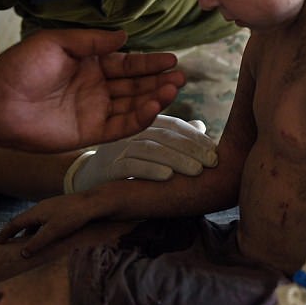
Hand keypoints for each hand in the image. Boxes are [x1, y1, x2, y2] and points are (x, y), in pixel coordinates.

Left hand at [0, 29, 183, 152]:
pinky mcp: (89, 133)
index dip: (150, 62)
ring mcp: (94, 111)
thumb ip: (92, 40)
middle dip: (158, 81)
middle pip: (135, 85)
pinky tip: (153, 108)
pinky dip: (138, 119)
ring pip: (132, 106)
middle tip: (180, 77)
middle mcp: (96, 88)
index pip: (127, 63)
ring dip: (154, 98)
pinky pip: (120, 127)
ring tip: (172, 90)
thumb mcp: (58, 42)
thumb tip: (125, 36)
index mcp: (90, 64)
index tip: (172, 60)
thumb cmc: (22, 67)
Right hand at [0, 192, 106, 256]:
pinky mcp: (60, 209)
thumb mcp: (53, 232)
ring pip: (34, 221)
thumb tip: (22, 254)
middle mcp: (41, 208)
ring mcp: (51, 207)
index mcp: (36, 212)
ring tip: (25, 244)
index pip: (15, 223)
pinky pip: (44, 220)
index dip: (6, 233)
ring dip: (28, 232)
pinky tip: (45, 236)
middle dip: (15, 232)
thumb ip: (37, 243)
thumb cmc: (73, 216)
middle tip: (8, 243)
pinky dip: (39, 230)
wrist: (93, 203)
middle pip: (23, 221)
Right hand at [65, 115, 216, 192]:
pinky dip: (150, 170)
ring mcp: (115, 148)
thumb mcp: (152, 149)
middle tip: (212, 162)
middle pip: (163, 135)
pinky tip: (168, 177)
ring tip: (196, 171)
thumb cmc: (128, 164)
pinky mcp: (106, 167)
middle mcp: (128, 131)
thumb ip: (174, 138)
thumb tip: (201, 127)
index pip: (172, 125)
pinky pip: (129, 166)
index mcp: (142, 123)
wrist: (89, 181)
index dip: (195, 137)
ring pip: (149, 148)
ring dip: (175, 159)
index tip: (215, 152)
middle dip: (190, 147)